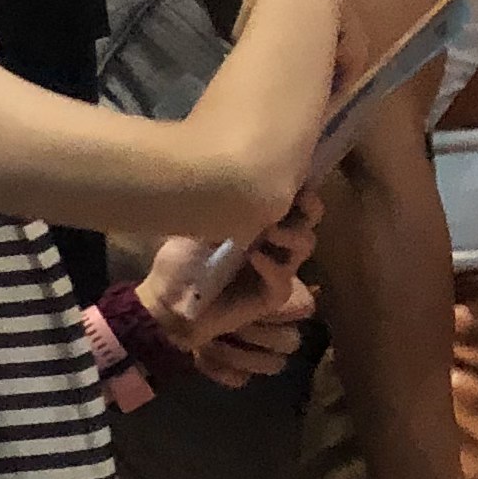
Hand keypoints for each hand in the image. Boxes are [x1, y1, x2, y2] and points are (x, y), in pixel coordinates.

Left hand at [139, 191, 322, 383]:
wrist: (168, 302)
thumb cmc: (180, 262)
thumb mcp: (196, 223)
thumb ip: (223, 205)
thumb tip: (242, 178)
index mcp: (261, 224)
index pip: (294, 203)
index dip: (300, 190)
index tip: (292, 175)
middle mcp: (275, 245)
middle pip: (309, 222)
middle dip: (308, 209)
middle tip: (296, 201)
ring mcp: (277, 271)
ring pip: (304, 247)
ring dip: (291, 234)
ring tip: (269, 230)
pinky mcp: (271, 296)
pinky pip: (283, 280)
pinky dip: (272, 266)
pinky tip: (256, 257)